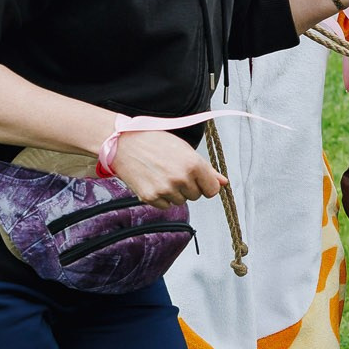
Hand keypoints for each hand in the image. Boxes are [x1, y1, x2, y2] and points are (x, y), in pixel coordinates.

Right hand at [108, 129, 224, 206]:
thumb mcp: (185, 150)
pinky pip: (165, 206)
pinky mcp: (150, 197)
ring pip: (180, 201)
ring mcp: (165, 189)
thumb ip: (207, 169)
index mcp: (193, 164)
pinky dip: (161, 198)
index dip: (206, 185)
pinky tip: (153, 181)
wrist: (124, 143)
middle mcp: (181, 178)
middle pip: (196, 196)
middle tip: (174, 171)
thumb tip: (224, 183)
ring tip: (162, 174)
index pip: (213, 190)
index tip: (198, 179)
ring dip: (174, 192)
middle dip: (189, 187)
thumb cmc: (156, 142)